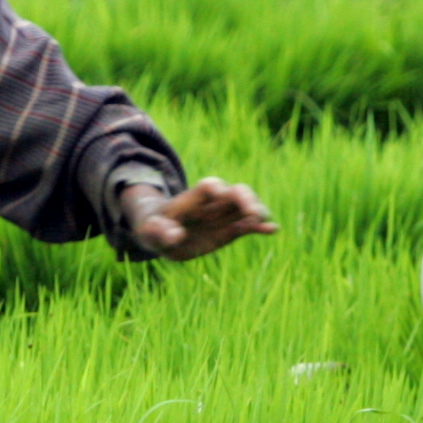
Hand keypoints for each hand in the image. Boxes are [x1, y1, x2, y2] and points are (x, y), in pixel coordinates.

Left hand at [124, 177, 277, 261]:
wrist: (162, 234)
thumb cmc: (153, 229)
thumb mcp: (150, 232)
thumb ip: (160, 232)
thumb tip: (175, 235)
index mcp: (192, 199)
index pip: (208, 187)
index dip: (216, 188)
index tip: (222, 194)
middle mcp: (212, 203)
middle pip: (233, 192)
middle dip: (244, 199)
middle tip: (252, 213)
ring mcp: (223, 215)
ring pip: (246, 206)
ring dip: (256, 211)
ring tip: (264, 222)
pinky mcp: (231, 229)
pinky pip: (249, 225)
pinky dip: (261, 226)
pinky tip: (272, 230)